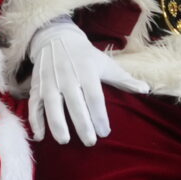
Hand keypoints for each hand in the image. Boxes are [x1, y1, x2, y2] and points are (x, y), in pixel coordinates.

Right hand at [25, 18, 148, 146]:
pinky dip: (35, 120)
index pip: (94, 97)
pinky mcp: (37, 87)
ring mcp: (50, 82)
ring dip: (57, 124)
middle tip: (90, 141)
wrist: (56, 38)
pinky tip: (40, 136)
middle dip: (82, 124)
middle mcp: (68, 76)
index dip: (99, 115)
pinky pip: (34, 105)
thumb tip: (146, 89)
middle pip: (75, 103)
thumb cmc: (85, 55)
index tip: (105, 132)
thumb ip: (124, 80)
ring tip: (64, 140)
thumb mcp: (106, 64)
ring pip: (52, 105)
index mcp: (87, 71)